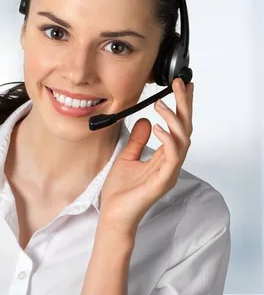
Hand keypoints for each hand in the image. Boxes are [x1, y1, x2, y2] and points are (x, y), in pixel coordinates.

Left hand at [98, 78, 193, 235]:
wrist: (114, 214)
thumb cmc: (121, 191)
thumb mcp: (126, 157)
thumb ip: (138, 140)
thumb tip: (147, 121)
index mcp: (164, 157)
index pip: (178, 127)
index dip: (181, 107)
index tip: (181, 86)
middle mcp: (170, 163)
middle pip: (185, 129)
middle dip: (184, 105)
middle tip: (180, 85)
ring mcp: (169, 172)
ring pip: (183, 141)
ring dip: (174, 120)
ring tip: (162, 104)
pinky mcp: (163, 181)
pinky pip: (172, 157)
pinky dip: (168, 140)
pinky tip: (159, 127)